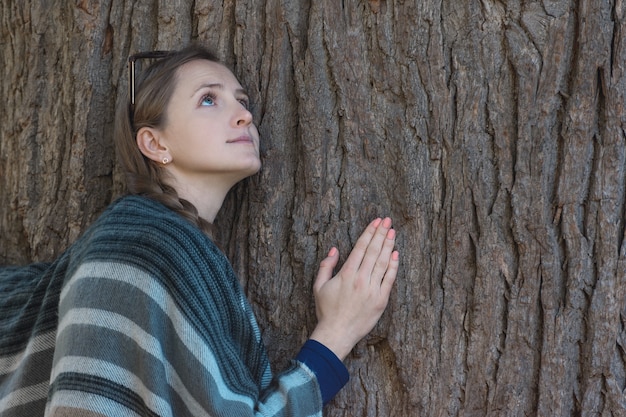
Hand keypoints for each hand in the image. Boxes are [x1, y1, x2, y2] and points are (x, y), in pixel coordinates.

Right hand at [309, 217, 398, 360]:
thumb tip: (334, 249)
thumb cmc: (326, 310)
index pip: (361, 247)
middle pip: (374, 251)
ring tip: (392, 232)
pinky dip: (393, 266)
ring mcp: (372, 289)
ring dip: (388, 245)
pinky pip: (389, 279)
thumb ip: (326, 266)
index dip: (369, 232)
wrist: (337, 333)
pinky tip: (396, 254)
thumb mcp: (319, 286)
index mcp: (346, 273)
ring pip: (383, 262)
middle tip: (387, 220)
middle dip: (381, 233)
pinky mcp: (381, 300)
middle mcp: (361, 279)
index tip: (376, 222)